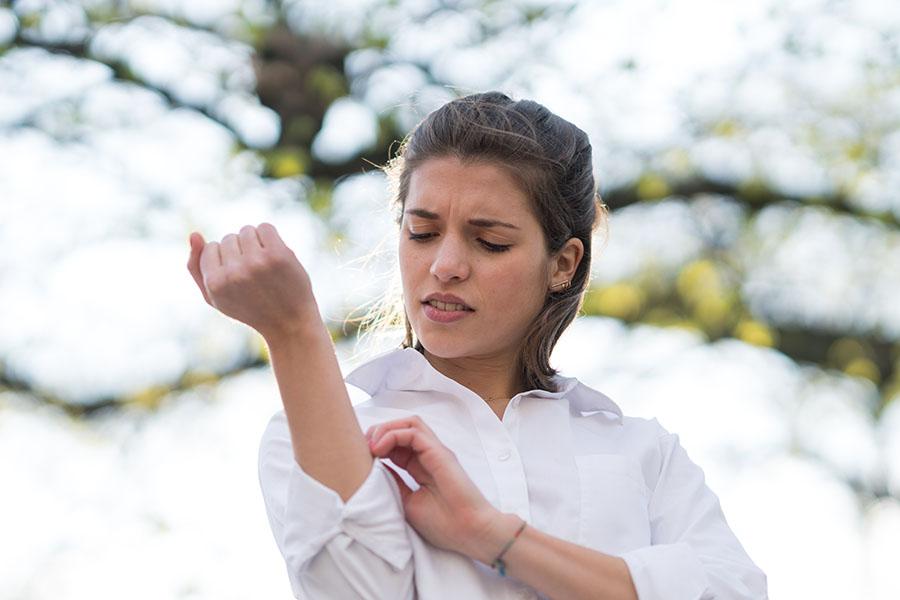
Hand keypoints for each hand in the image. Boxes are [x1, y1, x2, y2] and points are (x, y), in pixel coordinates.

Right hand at [186, 224, 317, 339]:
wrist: (289, 321)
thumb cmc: (249, 309)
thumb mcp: (215, 297)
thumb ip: (196, 268)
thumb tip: (194, 234)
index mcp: (215, 283)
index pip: (210, 247)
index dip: (224, 260)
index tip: (238, 278)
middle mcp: (234, 272)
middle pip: (228, 238)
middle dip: (240, 252)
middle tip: (254, 276)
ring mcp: (257, 262)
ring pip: (246, 230)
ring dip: (255, 243)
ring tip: (264, 266)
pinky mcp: (278, 255)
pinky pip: (265, 227)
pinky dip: (269, 238)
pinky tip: (275, 256)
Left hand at [365, 415, 497, 557]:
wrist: (470, 533)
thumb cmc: (444, 524)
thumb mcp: (407, 502)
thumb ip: (394, 483)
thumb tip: (373, 469)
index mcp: (421, 467)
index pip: (397, 443)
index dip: (377, 444)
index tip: (360, 457)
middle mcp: (429, 455)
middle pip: (402, 428)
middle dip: (378, 432)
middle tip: (362, 447)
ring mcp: (436, 452)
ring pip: (409, 423)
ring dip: (386, 428)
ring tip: (371, 445)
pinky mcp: (440, 453)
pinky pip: (414, 432)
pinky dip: (394, 434)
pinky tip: (380, 449)